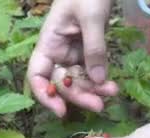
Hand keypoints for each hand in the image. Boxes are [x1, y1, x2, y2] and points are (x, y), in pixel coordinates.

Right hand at [27, 0, 118, 116]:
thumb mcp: (91, 17)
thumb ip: (94, 48)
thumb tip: (98, 80)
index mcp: (49, 43)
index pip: (37, 75)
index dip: (44, 94)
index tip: (60, 110)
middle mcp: (58, 53)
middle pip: (62, 83)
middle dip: (79, 96)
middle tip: (99, 106)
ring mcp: (73, 54)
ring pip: (78, 81)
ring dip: (93, 91)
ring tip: (112, 92)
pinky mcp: (88, 53)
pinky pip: (91, 73)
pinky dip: (100, 81)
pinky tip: (111, 86)